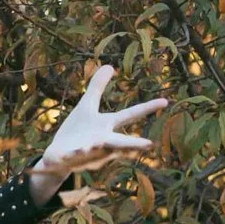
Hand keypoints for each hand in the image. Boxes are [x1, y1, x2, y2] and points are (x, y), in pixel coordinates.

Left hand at [31, 66, 167, 201]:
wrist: (59, 154)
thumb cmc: (78, 130)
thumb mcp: (87, 106)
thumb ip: (97, 87)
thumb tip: (109, 65)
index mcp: (106, 125)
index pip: (130, 115)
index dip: (147, 107)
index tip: (165, 101)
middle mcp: (101, 140)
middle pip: (119, 141)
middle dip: (132, 143)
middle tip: (149, 144)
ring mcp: (85, 151)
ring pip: (92, 151)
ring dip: (92, 148)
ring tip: (91, 146)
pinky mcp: (67, 157)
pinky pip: (68, 157)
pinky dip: (69, 155)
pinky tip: (68, 153)